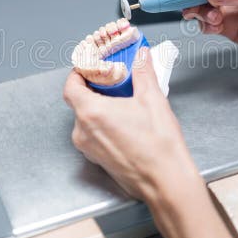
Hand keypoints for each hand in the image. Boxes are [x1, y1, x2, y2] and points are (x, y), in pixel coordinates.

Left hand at [63, 47, 201, 202]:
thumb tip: (141, 56)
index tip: (91, 68)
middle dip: (94, 89)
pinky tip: (125, 122)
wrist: (166, 181)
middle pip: (78, 102)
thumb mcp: (152, 99)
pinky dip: (104, 125)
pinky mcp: (98, 160)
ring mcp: (89, 149)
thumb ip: (143, 72)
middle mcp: (83, 132)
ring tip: (122, 102)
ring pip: (86, 120)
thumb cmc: (158, 145)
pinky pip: (94, 136)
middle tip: (112, 81)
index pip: (70, 86)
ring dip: (99, 108)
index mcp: (91, 113)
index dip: (79, 74)